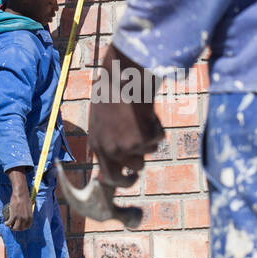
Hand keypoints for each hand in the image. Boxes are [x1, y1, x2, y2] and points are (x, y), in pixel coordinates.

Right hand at [4, 170, 33, 230]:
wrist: (21, 194)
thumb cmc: (25, 199)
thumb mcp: (29, 208)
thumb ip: (28, 213)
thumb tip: (25, 216)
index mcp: (30, 217)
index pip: (27, 227)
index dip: (22, 228)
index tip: (19, 227)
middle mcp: (26, 219)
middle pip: (20, 228)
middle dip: (16, 229)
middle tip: (12, 226)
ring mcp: (20, 218)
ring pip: (15, 227)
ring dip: (11, 227)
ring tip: (9, 225)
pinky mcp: (13, 215)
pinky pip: (9, 223)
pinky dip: (6, 224)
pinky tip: (5, 223)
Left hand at [87, 44, 164, 186]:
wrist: (121, 76)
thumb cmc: (112, 92)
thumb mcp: (103, 120)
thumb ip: (109, 139)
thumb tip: (122, 162)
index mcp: (97, 145)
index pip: (109, 176)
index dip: (122, 181)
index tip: (132, 178)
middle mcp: (110, 150)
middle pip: (135, 168)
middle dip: (142, 164)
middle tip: (146, 153)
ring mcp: (127, 147)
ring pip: (149, 152)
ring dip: (150, 137)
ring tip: (141, 117)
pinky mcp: (143, 140)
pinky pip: (159, 138)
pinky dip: (158, 125)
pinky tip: (147, 111)